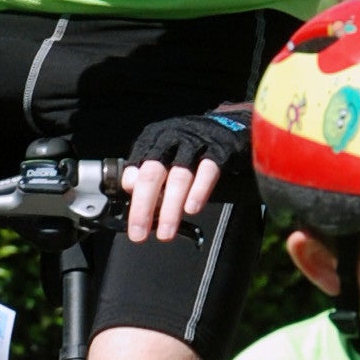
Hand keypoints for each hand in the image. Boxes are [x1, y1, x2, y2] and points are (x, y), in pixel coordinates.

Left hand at [121, 106, 250, 242]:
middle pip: (153, 173)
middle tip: (139, 233)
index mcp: (153, 139)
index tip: (131, 220)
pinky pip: (207, 172)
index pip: (135, 168)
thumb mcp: (165, 154)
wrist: (228, 125)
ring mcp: (195, 144)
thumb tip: (133, 196)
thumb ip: (149, 174)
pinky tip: (191, 209)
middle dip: (143, 207)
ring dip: (170, 208)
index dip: (131, 195)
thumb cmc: (190, 146)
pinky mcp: (218, 151)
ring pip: (179, 177)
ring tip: (165, 232)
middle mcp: (171, 139)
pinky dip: (198, 191)